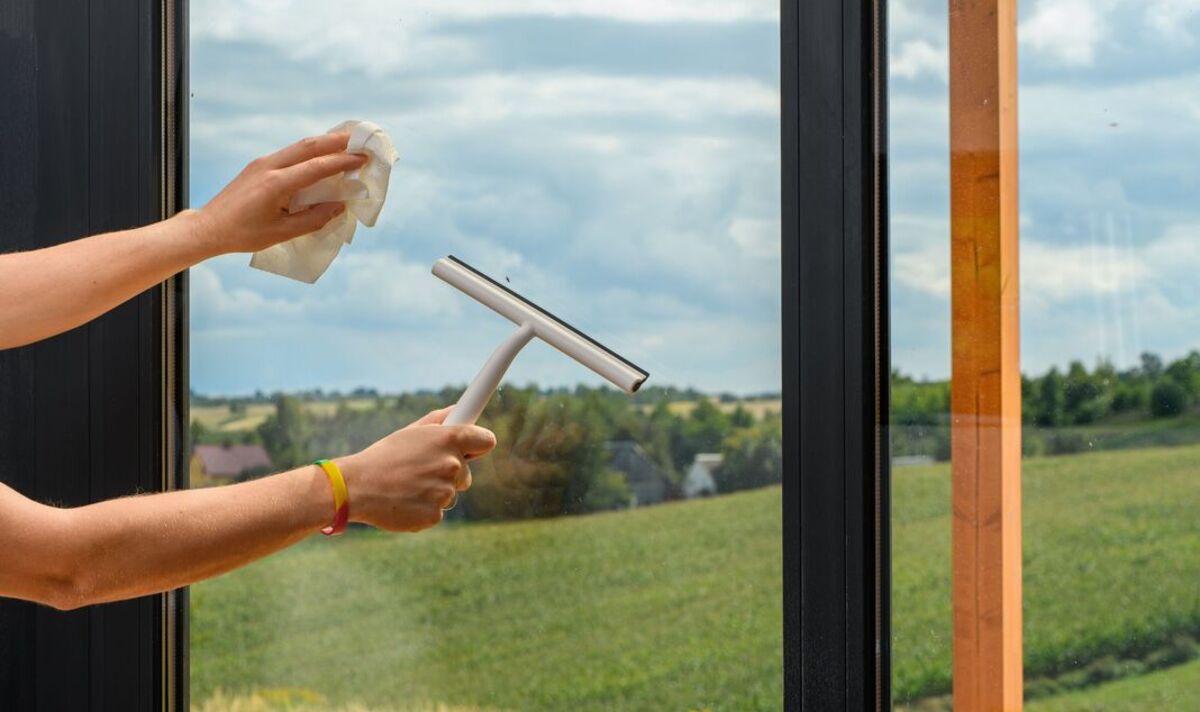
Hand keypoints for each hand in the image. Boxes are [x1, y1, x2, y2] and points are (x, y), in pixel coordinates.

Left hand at [191, 133, 368, 254]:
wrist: (209, 227)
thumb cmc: (244, 234)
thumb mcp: (281, 233)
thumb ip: (313, 219)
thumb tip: (339, 206)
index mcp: (276, 184)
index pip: (317, 167)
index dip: (342, 162)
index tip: (363, 158)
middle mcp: (269, 167)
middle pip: (308, 146)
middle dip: (336, 141)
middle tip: (359, 139)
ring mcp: (262, 163)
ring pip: (298, 146)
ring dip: (323, 143)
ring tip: (344, 143)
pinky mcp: (258, 166)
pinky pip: (289, 153)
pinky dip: (309, 151)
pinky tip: (318, 157)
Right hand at [336, 408, 495, 531]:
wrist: (357, 487)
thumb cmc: (383, 456)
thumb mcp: (411, 432)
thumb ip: (440, 420)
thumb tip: (459, 410)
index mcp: (449, 439)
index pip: (486, 441)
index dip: (479, 445)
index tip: (472, 449)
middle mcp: (451, 464)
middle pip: (466, 474)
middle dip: (449, 473)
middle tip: (420, 471)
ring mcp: (445, 492)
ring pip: (450, 494)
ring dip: (434, 492)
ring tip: (407, 486)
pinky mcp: (435, 515)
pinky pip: (437, 512)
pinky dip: (424, 509)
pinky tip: (405, 501)